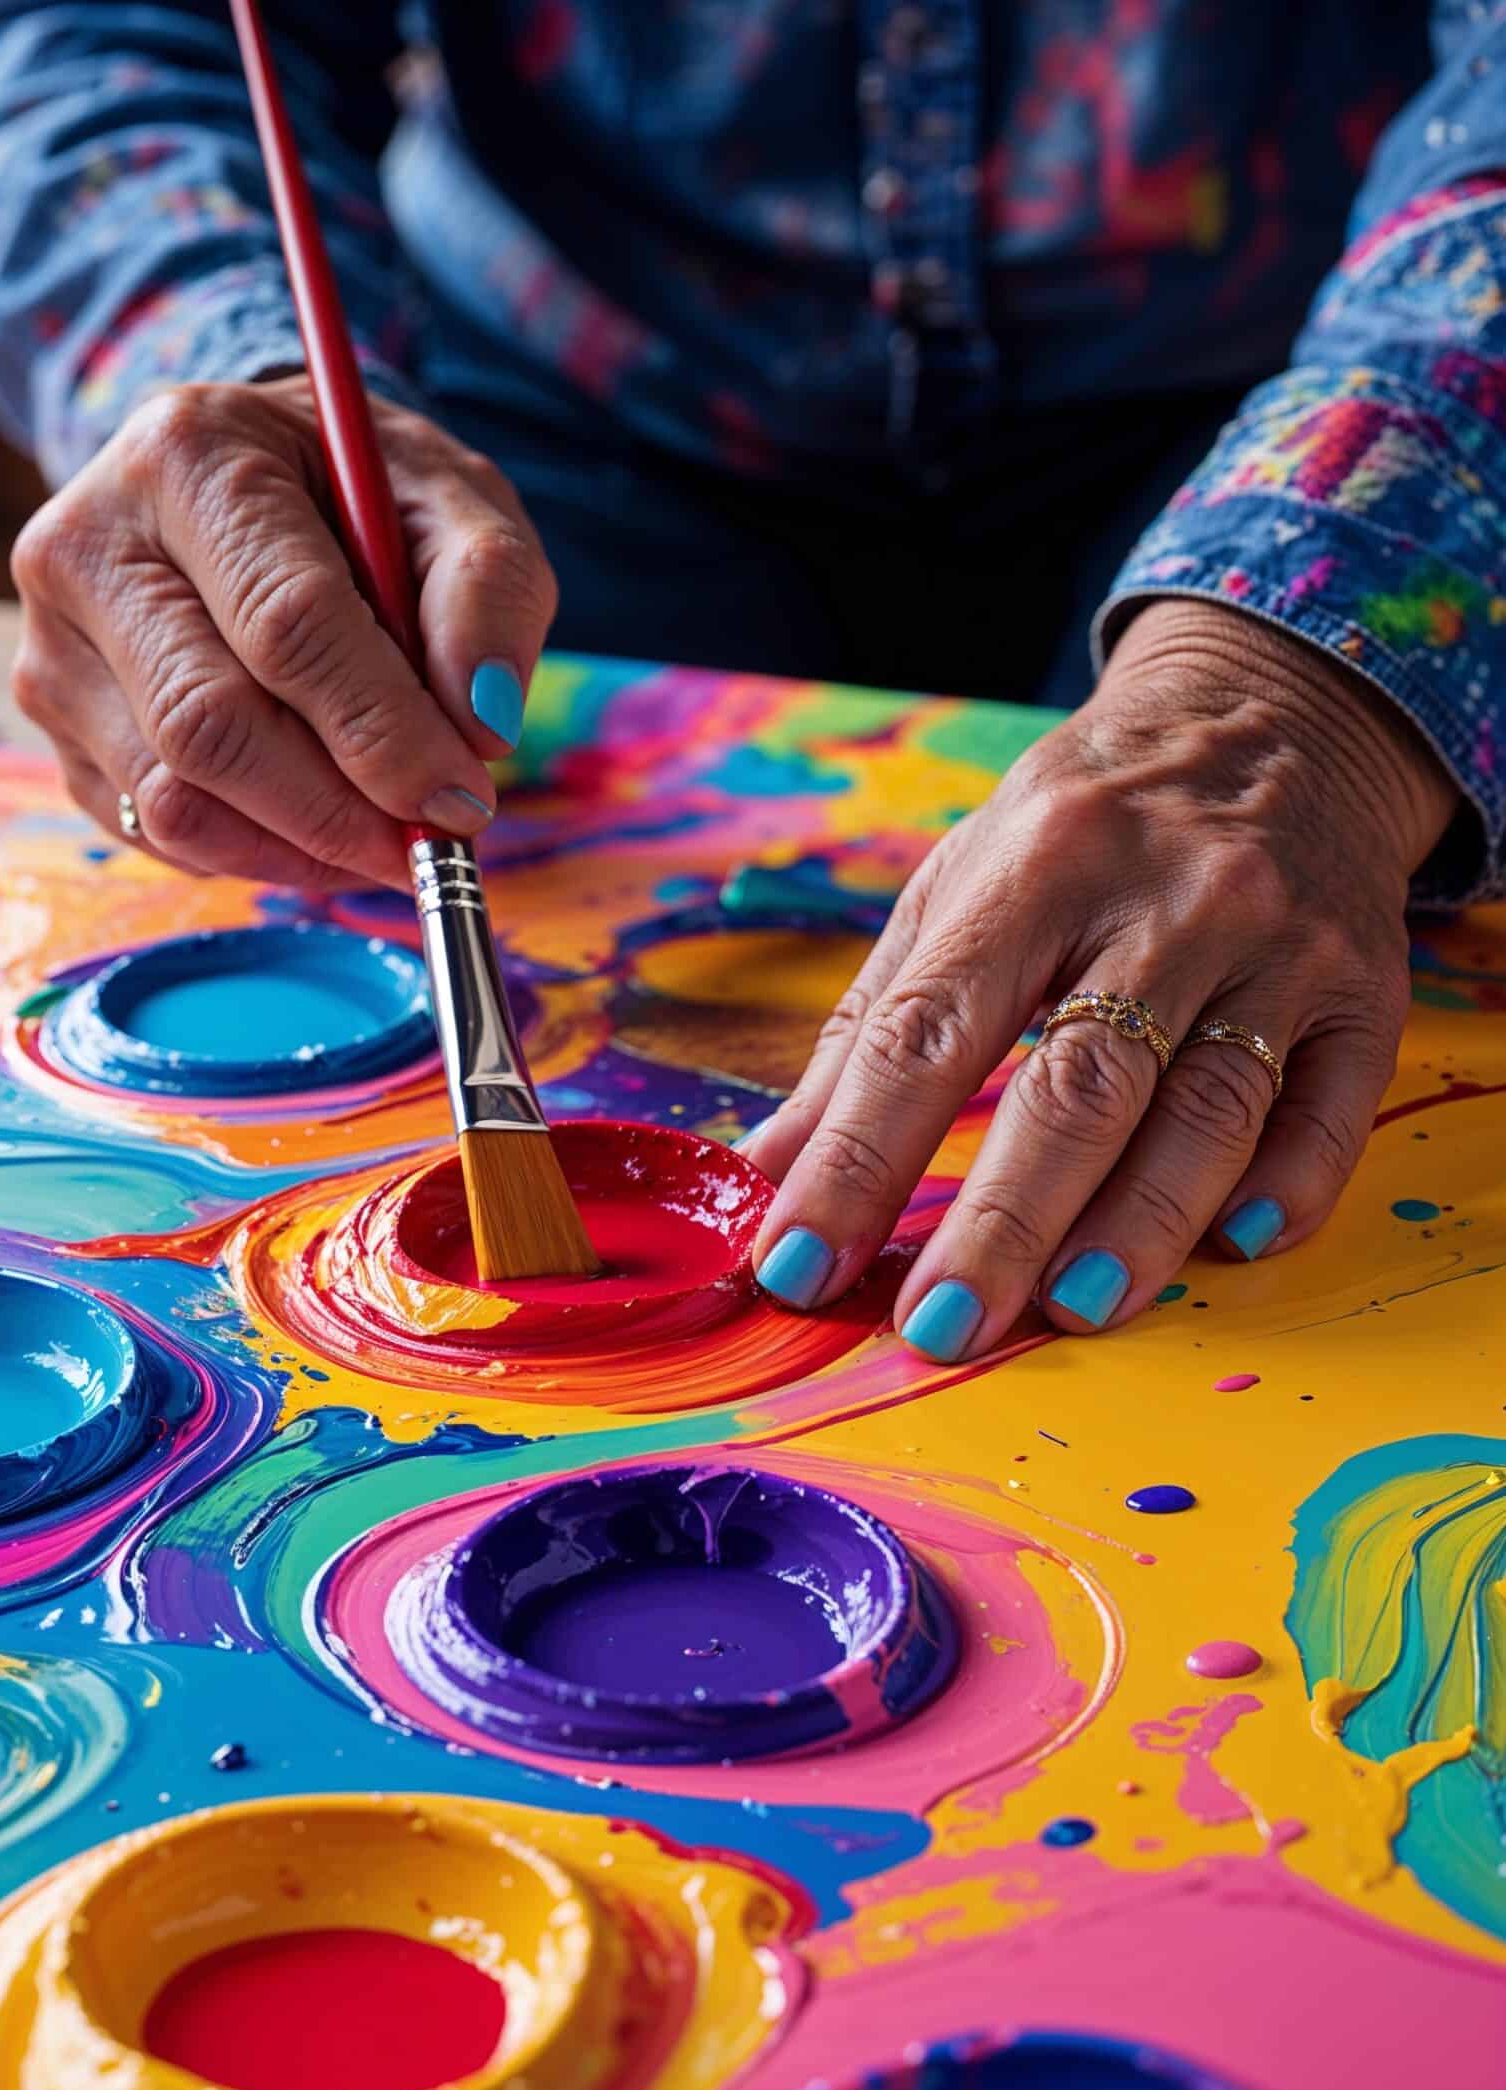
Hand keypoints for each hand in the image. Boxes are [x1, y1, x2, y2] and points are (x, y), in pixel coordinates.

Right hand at [11, 375, 556, 890]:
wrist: (251, 483)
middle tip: (428, 844)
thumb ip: (487, 591)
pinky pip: (154, 831)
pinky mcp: (55, 723)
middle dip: (339, 811)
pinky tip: (315, 824)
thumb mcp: (453, 500)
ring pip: (174, 798)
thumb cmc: (359, 494)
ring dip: (300, 847)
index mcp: (190, 456)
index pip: (286, 625)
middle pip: (211, 726)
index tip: (462, 799)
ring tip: (381, 836)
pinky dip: (254, 854)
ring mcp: (53, 641)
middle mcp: (90, 544)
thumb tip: (481, 725)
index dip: (382, 733)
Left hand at [744, 600, 1457, 1352]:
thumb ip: (866, 1029)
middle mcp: (1167, 898)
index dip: (858, 1157)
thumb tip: (769, 1170)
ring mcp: (1278, 945)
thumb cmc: (1083, 825)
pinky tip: (1234, 1248)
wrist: (1272, 715)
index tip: (798, 1260)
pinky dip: (1287, 1186)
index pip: (930, 1032)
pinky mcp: (1365, 989)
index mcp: (1037, 863)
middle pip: (1079, 1086)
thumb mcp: (957, 886)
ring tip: (1072, 1312)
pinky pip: (1329, 1108)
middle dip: (1001, 1221)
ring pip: (1208, 1110)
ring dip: (1138, 1226)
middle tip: (938, 1328)